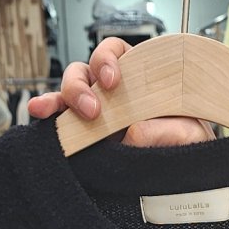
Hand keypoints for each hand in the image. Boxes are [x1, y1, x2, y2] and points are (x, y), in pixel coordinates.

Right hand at [28, 37, 213, 147]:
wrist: (187, 177)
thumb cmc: (189, 147)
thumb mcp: (189, 135)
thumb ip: (167, 131)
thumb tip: (133, 133)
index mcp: (139, 77)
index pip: (116, 52)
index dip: (109, 59)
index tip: (113, 80)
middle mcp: (115, 92)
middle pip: (85, 71)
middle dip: (82, 85)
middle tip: (93, 110)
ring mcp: (98, 113)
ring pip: (69, 93)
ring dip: (61, 100)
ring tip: (55, 114)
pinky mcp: (87, 135)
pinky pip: (62, 120)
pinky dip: (48, 115)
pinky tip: (38, 115)